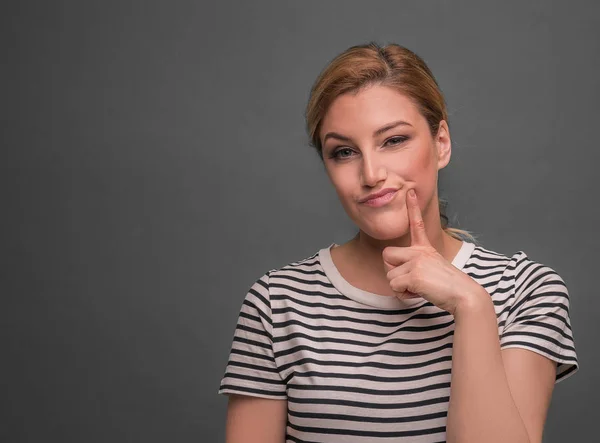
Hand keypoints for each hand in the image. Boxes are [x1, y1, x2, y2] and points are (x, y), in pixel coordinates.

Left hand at [382, 189, 482, 314]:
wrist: (463, 295)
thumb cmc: (448, 286)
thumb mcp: (431, 269)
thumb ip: (415, 265)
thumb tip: (397, 273)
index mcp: (425, 248)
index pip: (417, 224)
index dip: (412, 208)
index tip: (411, 191)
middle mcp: (419, 251)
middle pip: (386, 255)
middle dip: (392, 271)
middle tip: (410, 280)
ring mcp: (416, 261)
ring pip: (390, 275)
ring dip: (400, 287)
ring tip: (419, 288)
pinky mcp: (414, 274)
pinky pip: (395, 286)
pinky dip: (404, 295)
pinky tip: (419, 293)